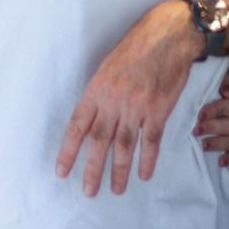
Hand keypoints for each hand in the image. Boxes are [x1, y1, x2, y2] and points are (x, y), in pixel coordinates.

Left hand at [56, 0, 202, 195]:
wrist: (167, 38)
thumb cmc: (135, 49)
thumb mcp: (107, 67)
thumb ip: (100, 94)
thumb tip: (92, 119)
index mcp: (96, 89)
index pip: (77, 125)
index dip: (68, 150)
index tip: (61, 171)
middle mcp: (114, 100)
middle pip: (99, 140)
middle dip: (92, 169)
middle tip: (87, 191)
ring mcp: (137, 107)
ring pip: (124, 145)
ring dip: (119, 171)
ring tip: (115, 190)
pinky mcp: (159, 110)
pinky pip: (151, 140)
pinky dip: (147, 159)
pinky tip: (143, 175)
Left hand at [195, 65, 228, 167]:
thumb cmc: (225, 80)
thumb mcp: (227, 73)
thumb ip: (227, 78)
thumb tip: (227, 91)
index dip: (218, 109)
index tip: (201, 113)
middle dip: (215, 128)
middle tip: (196, 130)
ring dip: (220, 144)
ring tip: (203, 145)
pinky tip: (220, 161)